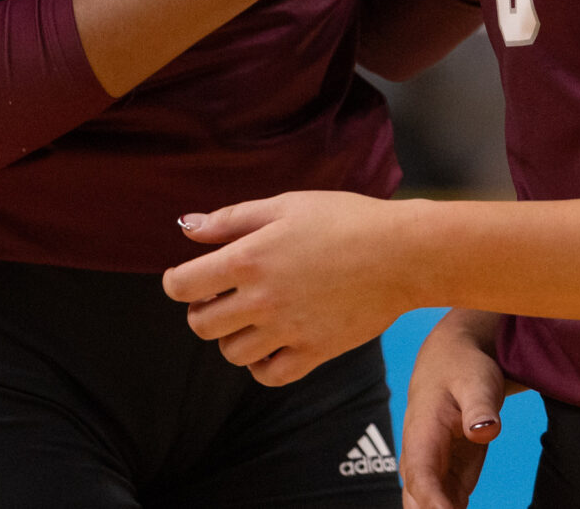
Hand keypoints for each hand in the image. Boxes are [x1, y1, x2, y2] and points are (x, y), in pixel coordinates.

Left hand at [163, 190, 419, 386]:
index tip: (187, 278)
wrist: (402, 253)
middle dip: (201, 309)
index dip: (176, 282)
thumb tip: (187, 227)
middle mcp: (261, 300)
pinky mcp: (314, 353)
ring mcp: (287, 330)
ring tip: (250, 315)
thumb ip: (231, 219)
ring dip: (231, 335)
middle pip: (201, 324)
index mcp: (249, 259)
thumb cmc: (346, 219)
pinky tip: (271, 342)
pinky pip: (269, 375)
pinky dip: (261, 364)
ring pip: (231, 353)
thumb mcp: (285, 205)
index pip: (183, 285)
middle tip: (221, 294)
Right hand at [399, 310, 512, 508]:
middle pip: (416, 503)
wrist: (452, 361)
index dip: (433, 503)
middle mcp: (419, 459)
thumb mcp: (477, 379)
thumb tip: (484, 430)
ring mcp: (431, 472)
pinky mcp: (447, 479)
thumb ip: (480, 405)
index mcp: (421, 434)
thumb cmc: (463, 368)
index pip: (421, 477)